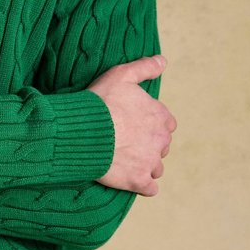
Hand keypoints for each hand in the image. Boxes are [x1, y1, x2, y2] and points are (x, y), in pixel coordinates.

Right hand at [88, 56, 176, 196]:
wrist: (82, 132)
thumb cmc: (100, 101)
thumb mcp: (121, 75)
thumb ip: (145, 67)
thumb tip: (163, 61)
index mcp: (160, 116)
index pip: (166, 123)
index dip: (151, 124)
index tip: (135, 124)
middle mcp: (161, 140)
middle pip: (162, 146)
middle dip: (149, 145)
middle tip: (126, 141)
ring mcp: (151, 162)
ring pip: (157, 168)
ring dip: (145, 165)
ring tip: (124, 160)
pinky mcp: (139, 181)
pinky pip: (150, 189)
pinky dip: (142, 186)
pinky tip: (129, 179)